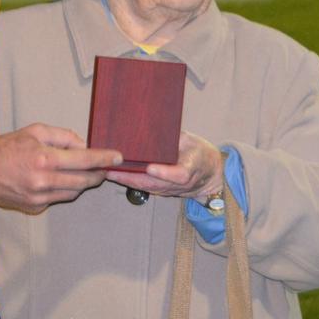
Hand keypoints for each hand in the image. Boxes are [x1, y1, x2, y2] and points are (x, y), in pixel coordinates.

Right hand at [0, 123, 121, 213]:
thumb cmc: (7, 146)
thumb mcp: (36, 131)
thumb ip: (63, 136)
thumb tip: (83, 146)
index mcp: (44, 158)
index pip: (84, 160)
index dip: (103, 159)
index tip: (118, 158)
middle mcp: (43, 181)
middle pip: (83, 181)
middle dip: (98, 174)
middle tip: (104, 168)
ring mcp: (38, 198)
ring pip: (72, 192)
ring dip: (81, 183)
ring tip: (82, 172)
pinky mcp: (33, 208)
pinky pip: (57, 199)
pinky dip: (63, 190)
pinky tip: (56, 180)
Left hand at [107, 131, 223, 202]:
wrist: (211, 176)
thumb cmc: (200, 154)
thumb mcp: (193, 141)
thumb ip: (176, 138)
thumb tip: (156, 127)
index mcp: (190, 169)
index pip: (179, 175)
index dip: (164, 172)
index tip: (150, 167)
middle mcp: (179, 184)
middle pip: (154, 184)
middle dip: (131, 177)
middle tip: (112, 168)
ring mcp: (169, 190)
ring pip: (146, 187)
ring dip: (126, 180)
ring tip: (108, 171)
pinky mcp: (162, 191)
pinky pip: (144, 187)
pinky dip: (129, 181)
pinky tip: (115, 174)